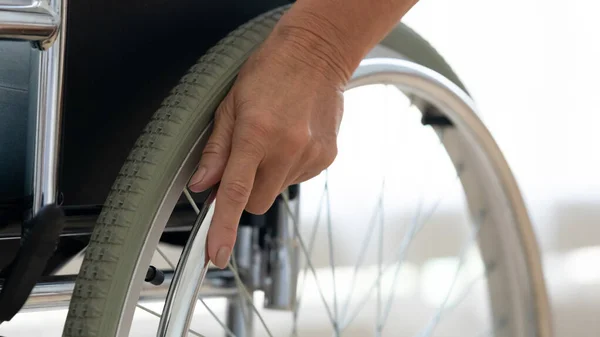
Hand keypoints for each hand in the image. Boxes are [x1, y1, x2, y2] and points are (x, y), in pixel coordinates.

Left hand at [188, 29, 346, 268]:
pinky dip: (288, 168)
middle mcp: (287, 148)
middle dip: (245, 192)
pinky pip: (297, 179)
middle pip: (256, 202)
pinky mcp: (326, 157)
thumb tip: (202, 184)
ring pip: (278, 191)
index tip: (216, 254)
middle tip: (245, 160)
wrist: (317, 54)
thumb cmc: (270, 72)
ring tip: (274, 138)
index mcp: (256, 133)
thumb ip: (216, 149)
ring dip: (268, 175)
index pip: (235, 193)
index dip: (222, 228)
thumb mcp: (230, 104)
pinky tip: (291, 139)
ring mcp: (311, 155)